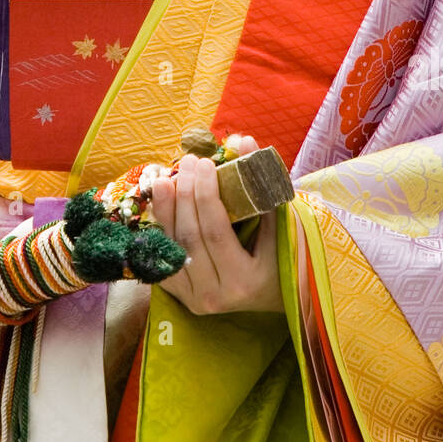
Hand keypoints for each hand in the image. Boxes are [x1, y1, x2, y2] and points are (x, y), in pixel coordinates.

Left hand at [149, 136, 283, 314]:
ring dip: (166, 207)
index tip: (205, 163)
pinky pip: (163, 258)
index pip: (216, 231)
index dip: (206, 194)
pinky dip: (160, 228)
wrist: (272, 294)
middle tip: (187, 161)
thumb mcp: (281, 223)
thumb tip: (243, 141)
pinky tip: (160, 203)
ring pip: (172, 246)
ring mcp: (195, 300)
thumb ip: (263, 183)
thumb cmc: (282, 255)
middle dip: (185, 192)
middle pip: (190, 236)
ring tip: (166, 176)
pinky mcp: (182, 297)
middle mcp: (216, 296)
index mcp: (245, 281)